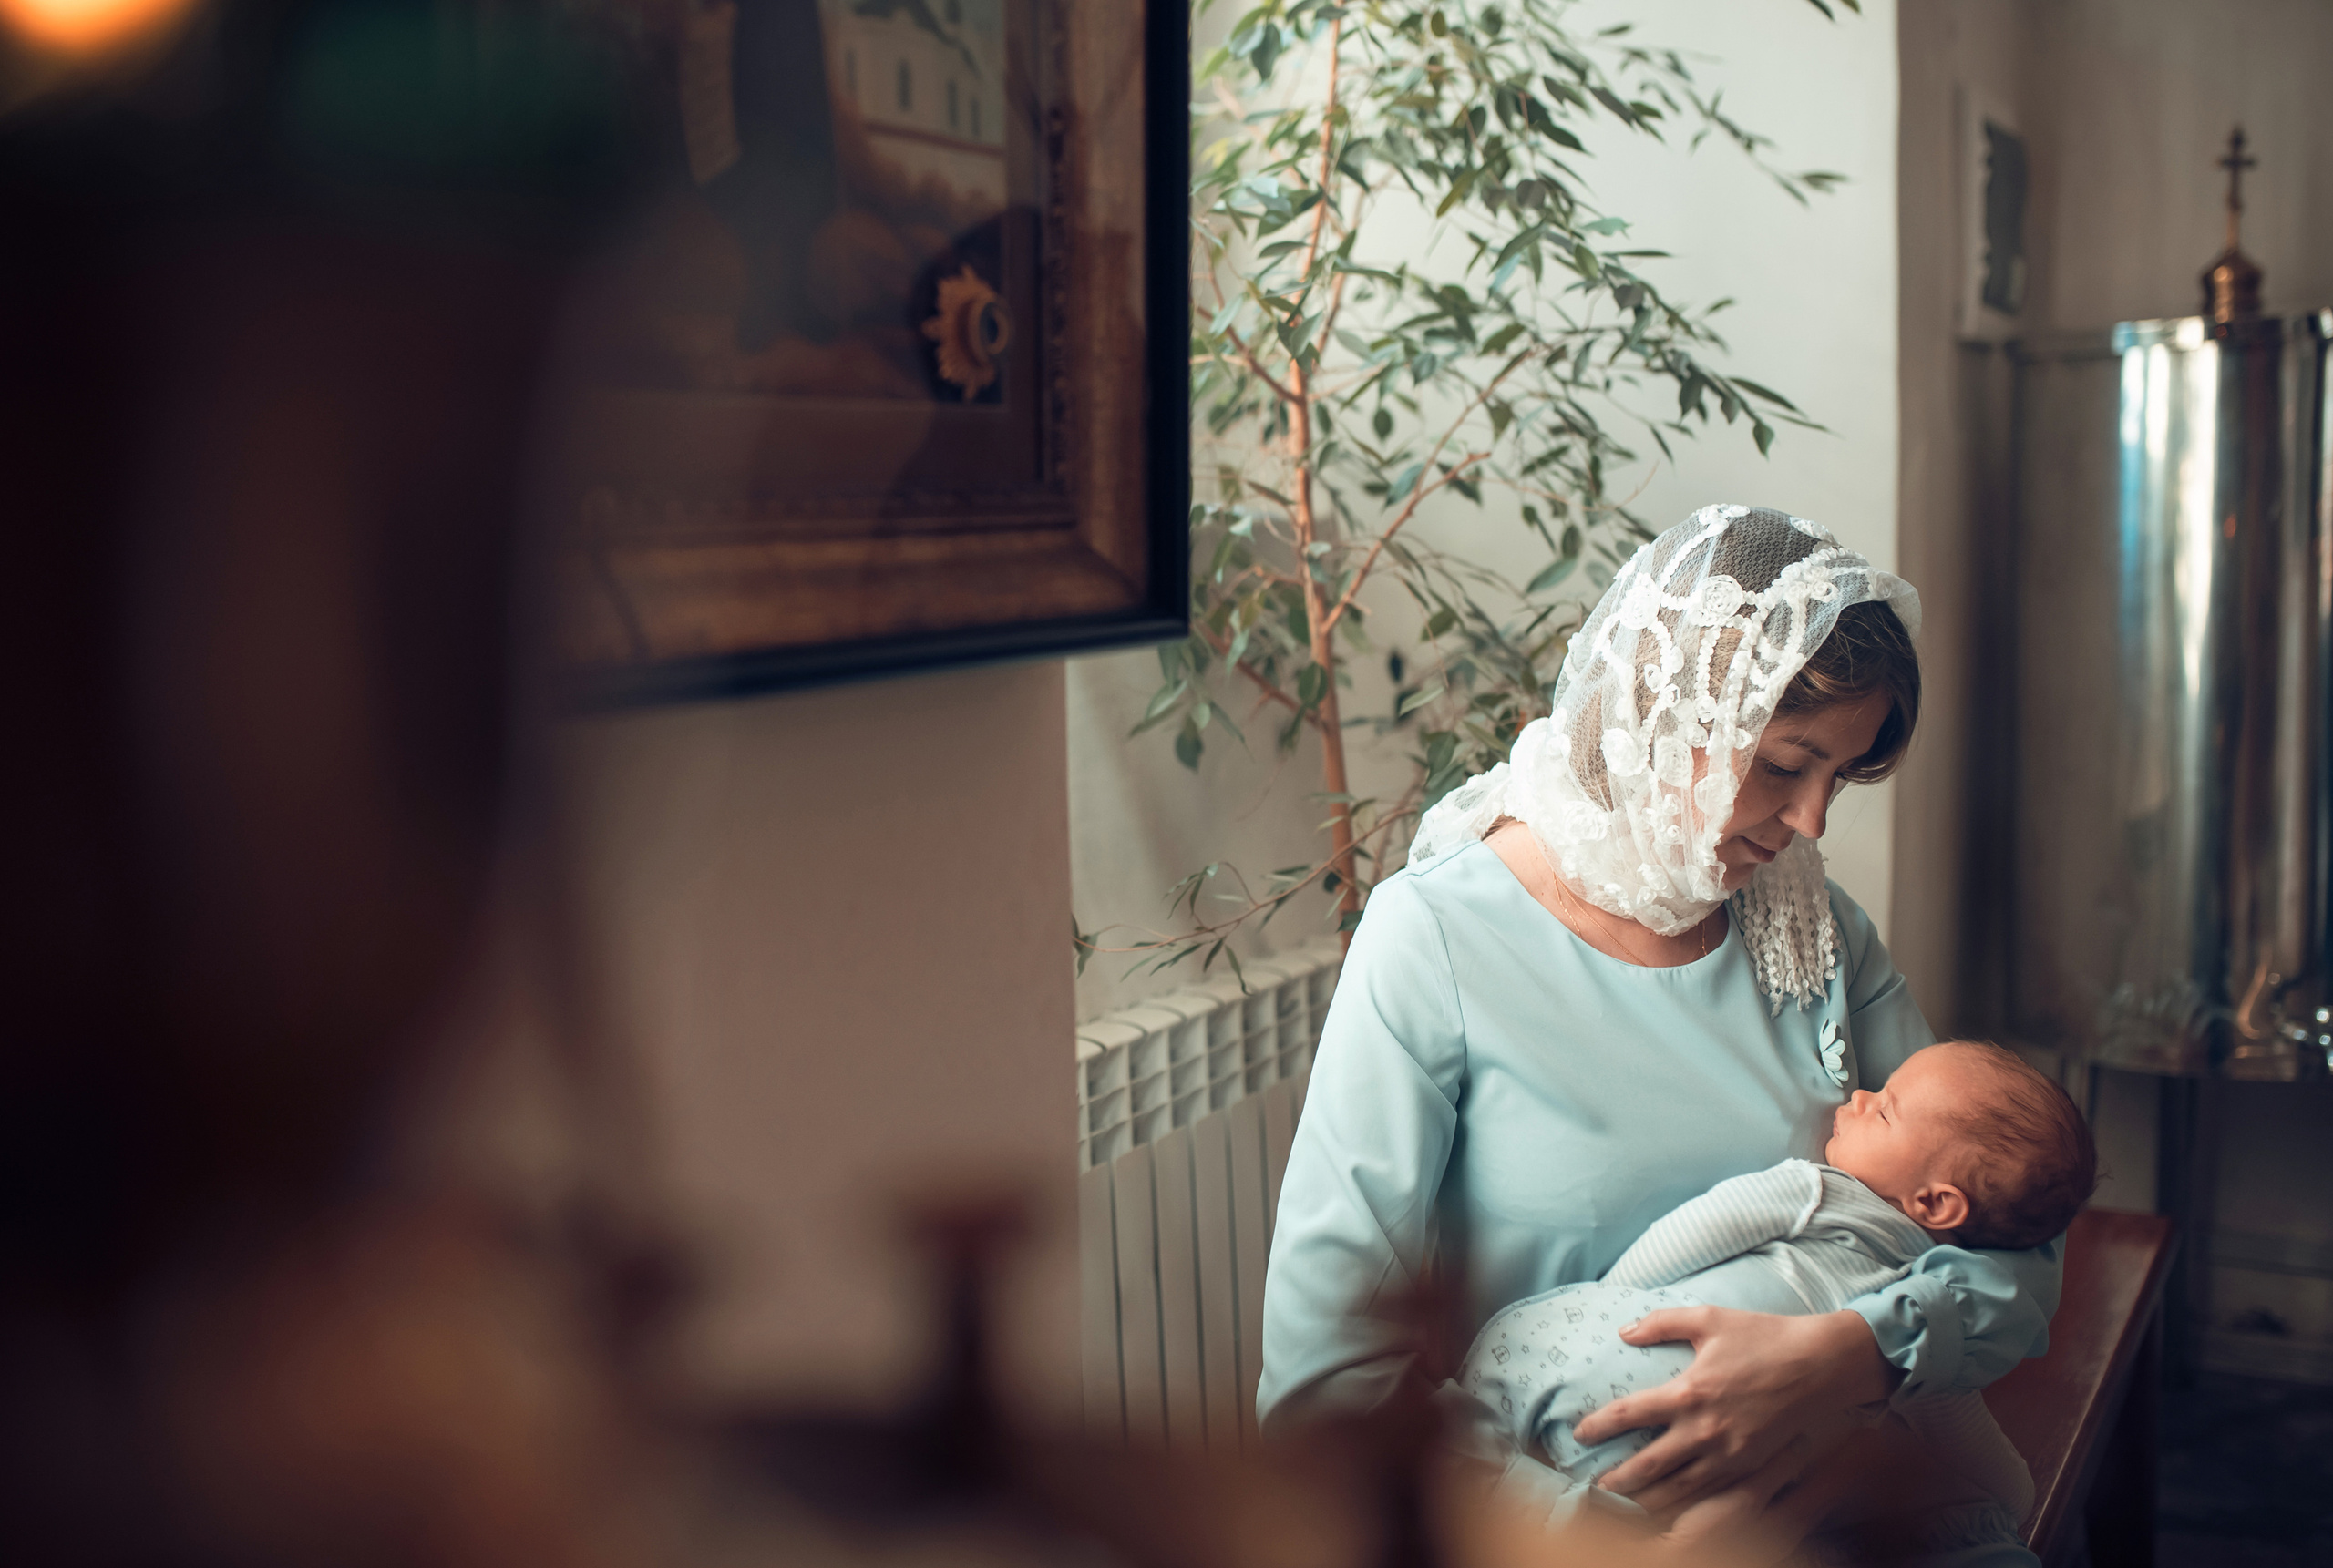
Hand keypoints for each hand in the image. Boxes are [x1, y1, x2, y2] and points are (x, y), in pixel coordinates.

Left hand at [1569, 1306, 1896, 1513]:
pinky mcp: (1750, 1467)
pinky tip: (1670, 1502)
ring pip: (1678, 1490)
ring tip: (1625, 1501)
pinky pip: (1709, 1492)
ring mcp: (1729, 1454)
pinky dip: (1684, 1502)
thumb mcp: (1708, 1318)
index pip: (1628, 1415)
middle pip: (1648, 1467)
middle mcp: (1705, 1430)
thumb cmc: (1763, 1336)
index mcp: (1689, 1392)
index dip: (1598, 1427)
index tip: (1579, 1433)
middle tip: (1595, 1486)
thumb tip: (1624, 1332)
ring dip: (1647, 1499)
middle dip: (1617, 1480)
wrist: (1821, 1366)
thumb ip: (1661, 1323)